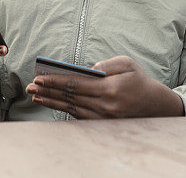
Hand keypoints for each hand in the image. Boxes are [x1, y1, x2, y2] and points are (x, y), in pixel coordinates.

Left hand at [25, 55, 183, 118]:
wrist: (155, 106)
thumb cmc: (139, 80)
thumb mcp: (127, 64)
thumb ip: (106, 64)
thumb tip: (86, 70)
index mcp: (110, 89)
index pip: (76, 84)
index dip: (56, 81)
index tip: (40, 78)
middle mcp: (105, 106)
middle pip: (70, 97)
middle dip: (48, 91)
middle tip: (30, 86)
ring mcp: (103, 117)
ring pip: (71, 108)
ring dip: (51, 102)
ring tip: (35, 95)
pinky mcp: (102, 123)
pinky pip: (78, 115)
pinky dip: (63, 109)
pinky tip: (51, 103)